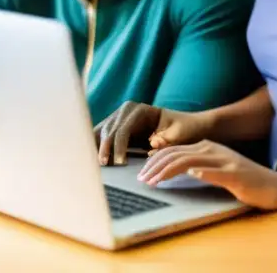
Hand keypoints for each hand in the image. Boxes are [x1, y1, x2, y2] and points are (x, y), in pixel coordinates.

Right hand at [94, 102, 210, 165]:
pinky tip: (89, 158)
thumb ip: (167, 140)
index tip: (120, 163)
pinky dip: (94, 145)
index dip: (119, 146)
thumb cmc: (184, 130)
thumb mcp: (180, 134)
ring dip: (96, 146)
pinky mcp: (116, 127)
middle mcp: (127, 110)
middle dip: (105, 148)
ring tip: (93, 164)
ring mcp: (119, 117)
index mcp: (141, 110)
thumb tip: (152, 143)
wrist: (187, 126)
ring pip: (101, 131)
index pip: (124, 128)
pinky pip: (101, 135)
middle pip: (109, 129)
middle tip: (103, 166)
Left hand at [137, 140, 276, 210]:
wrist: (274, 186)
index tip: (141, 175)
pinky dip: (202, 172)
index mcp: (207, 147)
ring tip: (154, 181)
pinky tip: (192, 174)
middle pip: (177, 154)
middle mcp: (214, 149)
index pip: (174, 150)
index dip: (155, 161)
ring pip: (190, 160)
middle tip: (140, 180)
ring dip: (168, 171)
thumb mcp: (216, 169)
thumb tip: (173, 170)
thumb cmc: (243, 180)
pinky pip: (216, 171)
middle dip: (155, 167)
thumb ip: (197, 166)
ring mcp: (225, 160)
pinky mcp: (236, 173)